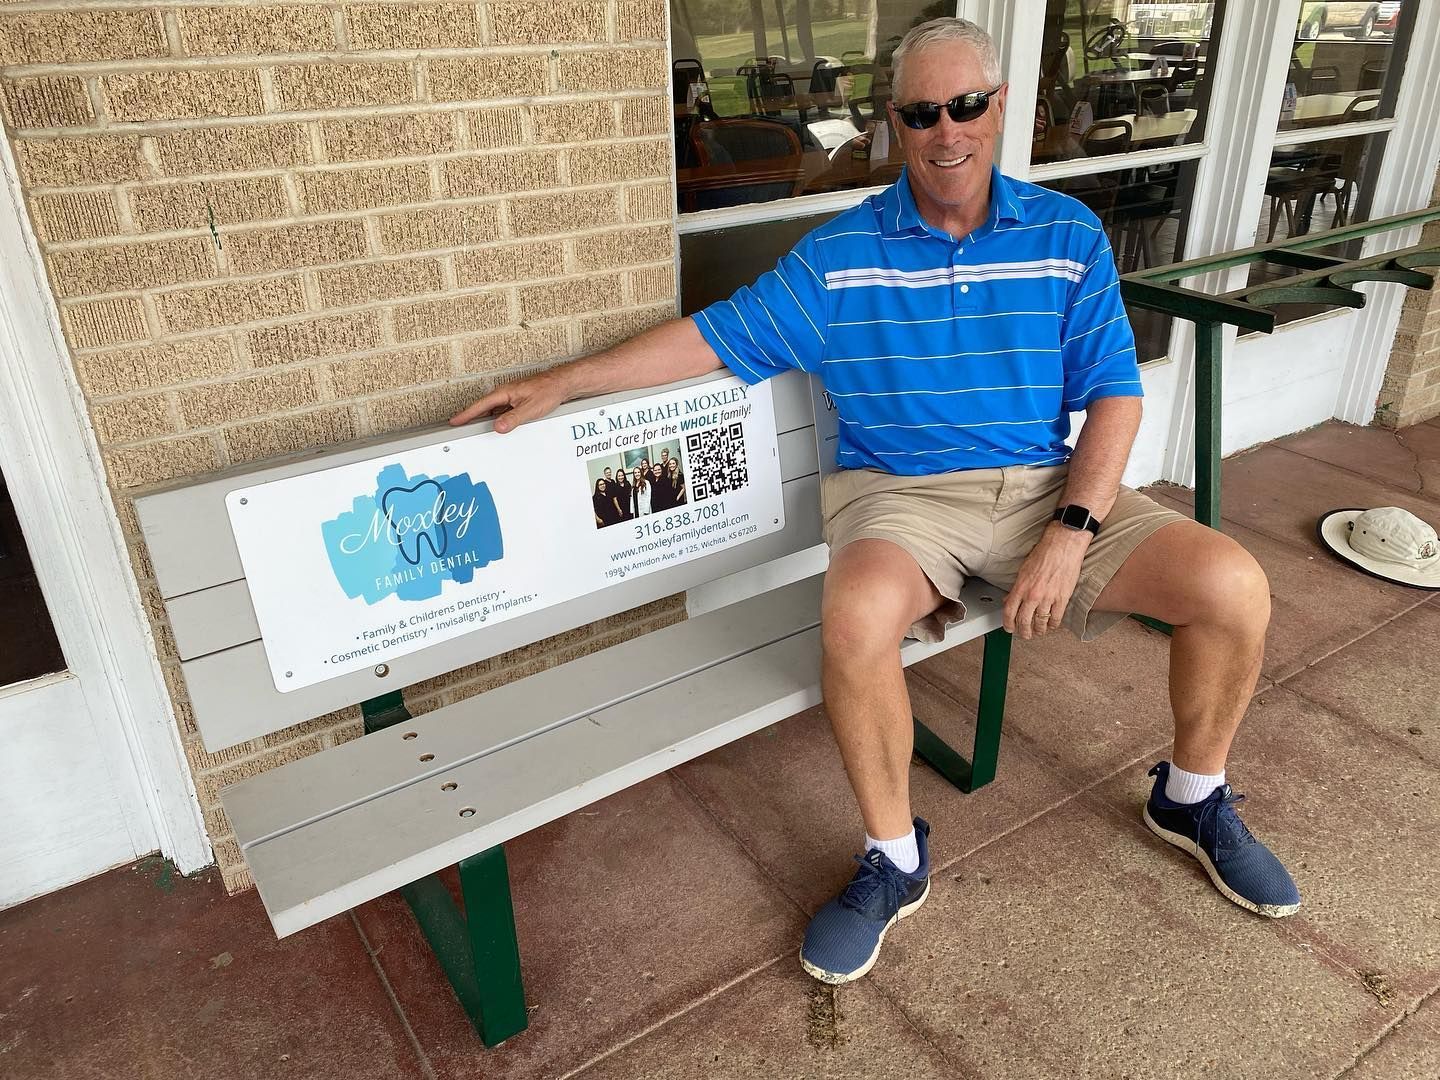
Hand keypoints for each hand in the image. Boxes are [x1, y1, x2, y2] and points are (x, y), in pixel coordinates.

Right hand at [449, 370, 568, 431]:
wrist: (562, 384)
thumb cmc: (548, 391)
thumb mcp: (530, 408)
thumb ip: (513, 418)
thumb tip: (498, 427)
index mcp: (504, 393)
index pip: (480, 406)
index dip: (466, 414)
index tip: (454, 421)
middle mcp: (506, 394)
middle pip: (484, 408)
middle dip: (471, 418)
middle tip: (460, 427)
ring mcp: (511, 397)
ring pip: (493, 410)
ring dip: (485, 419)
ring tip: (476, 429)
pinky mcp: (518, 401)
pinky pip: (502, 411)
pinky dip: (498, 418)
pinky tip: (499, 425)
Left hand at [1003, 522, 1089, 640]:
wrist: (1063, 545)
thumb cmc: (1044, 553)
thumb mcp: (1024, 570)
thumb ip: (1017, 587)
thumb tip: (1010, 600)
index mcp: (1021, 587)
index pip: (1009, 611)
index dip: (1008, 623)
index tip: (1009, 628)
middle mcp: (1033, 594)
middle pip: (1024, 621)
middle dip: (1023, 631)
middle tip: (1025, 634)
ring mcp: (1048, 597)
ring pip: (1040, 622)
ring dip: (1039, 630)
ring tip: (1039, 631)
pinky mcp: (1063, 597)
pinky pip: (1057, 618)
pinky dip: (1053, 624)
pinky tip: (1052, 625)